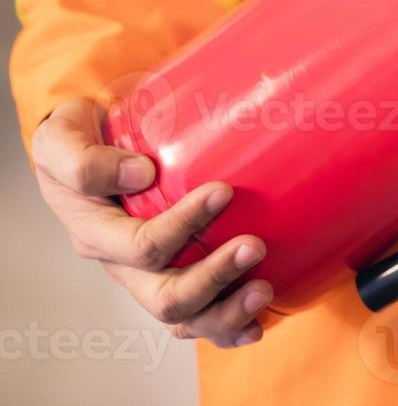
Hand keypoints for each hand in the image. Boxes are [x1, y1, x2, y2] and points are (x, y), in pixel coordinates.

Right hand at [31, 97, 271, 348]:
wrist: (91, 146)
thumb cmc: (81, 139)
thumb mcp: (62, 140)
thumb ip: (85, 160)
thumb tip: (141, 174)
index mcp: (97, 235)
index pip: (143, 246)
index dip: (185, 224)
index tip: (224, 190)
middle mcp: (123, 265)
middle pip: (166, 297)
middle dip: (214, 278)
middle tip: (256, 247)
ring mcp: (149, 277)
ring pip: (185, 317)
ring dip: (227, 311)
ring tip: (265, 288)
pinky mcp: (174, 276)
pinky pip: (198, 319)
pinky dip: (228, 328)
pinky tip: (256, 324)